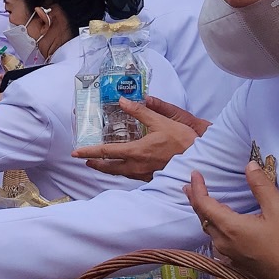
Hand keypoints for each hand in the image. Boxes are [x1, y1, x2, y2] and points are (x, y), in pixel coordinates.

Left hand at [73, 97, 209, 180]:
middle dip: (96, 164)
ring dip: (108, 168)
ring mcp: (144, 175)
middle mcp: (136, 166)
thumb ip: (141, 112)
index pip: (106, 152)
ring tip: (101, 164)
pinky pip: (132, 176)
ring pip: (120, 173)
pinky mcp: (152, 178)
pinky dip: (123, 171)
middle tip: (85, 161)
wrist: (201, 161)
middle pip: (109, 167)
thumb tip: (123, 101)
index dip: (89, 152)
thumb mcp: (162, 122)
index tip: (76, 153)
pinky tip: (124, 167)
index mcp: (136, 152)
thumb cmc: (183, 141)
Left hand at [184, 162, 278, 278]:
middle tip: (190, 186)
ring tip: (202, 202)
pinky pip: (217, 242)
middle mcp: (223, 242)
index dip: (197, 188)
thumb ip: (261, 186)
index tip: (194, 174)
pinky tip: (220, 226)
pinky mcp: (235, 263)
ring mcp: (228, 255)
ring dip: (203, 214)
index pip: (204, 204)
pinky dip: (213, 227)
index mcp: (230, 227)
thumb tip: (249, 166)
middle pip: (202, 218)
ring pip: (209, 231)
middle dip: (195, 200)